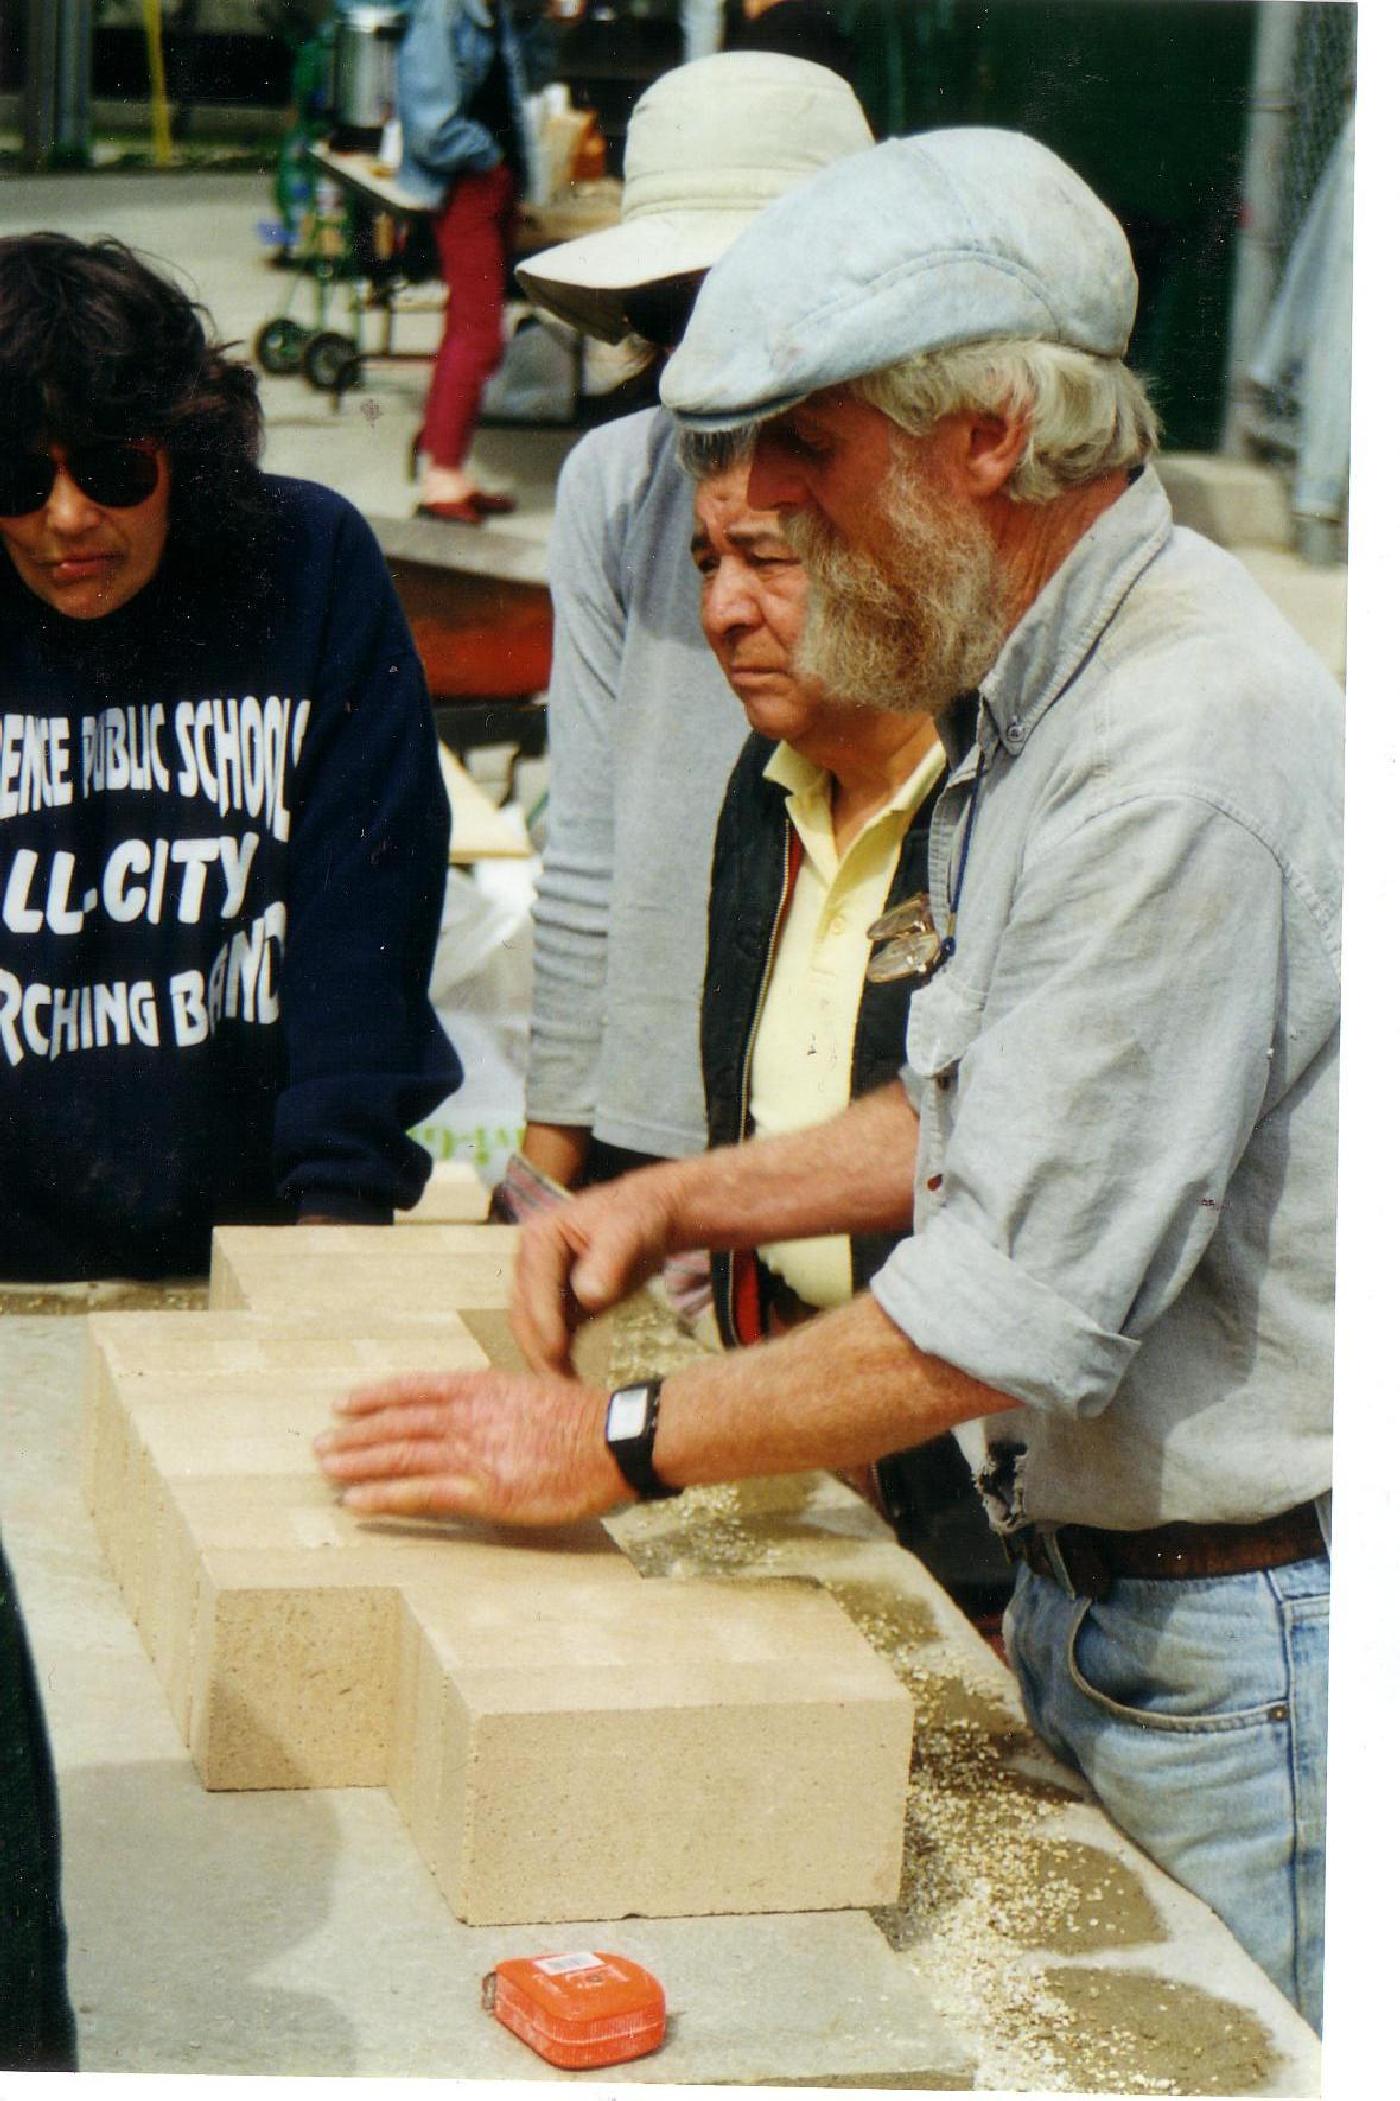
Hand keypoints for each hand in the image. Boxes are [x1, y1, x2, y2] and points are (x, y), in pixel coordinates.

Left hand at [314, 1367, 624, 1524]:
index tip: (341, 1404)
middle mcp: (469, 1415)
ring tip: (326, 1470)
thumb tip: (463, 1406)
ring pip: (401, 1455)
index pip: (412, 1389)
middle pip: (398, 1424)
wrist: (615, 1440)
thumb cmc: (580, 1419)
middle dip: (355, 1435)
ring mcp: (475, 1453)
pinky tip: (356, 1501)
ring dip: (358, 1463)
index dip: (372, 1397)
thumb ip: (490, 1399)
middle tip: (320, 1445)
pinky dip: (384, 1496)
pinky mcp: (485, 1491)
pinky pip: (422, 1494)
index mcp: (480, 1387)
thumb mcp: (528, 1390)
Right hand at [510, 1168, 677, 1372]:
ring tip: (564, 1394)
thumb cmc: (639, 1218)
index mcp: (539, 1238)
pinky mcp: (555, 1305)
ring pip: (531, 1330)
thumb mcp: (629, 1230)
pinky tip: (571, 1383)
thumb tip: (588, 1295)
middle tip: (558, 1389)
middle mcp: (529, 1262)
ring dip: (544, 1362)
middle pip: (524, 1314)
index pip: (535, 1287)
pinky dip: (557, 1360)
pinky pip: (548, 1337)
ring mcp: (539, 1286)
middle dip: (540, 1351)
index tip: (558, 1353)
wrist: (650, 1219)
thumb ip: (609, 1259)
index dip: (545, 1321)